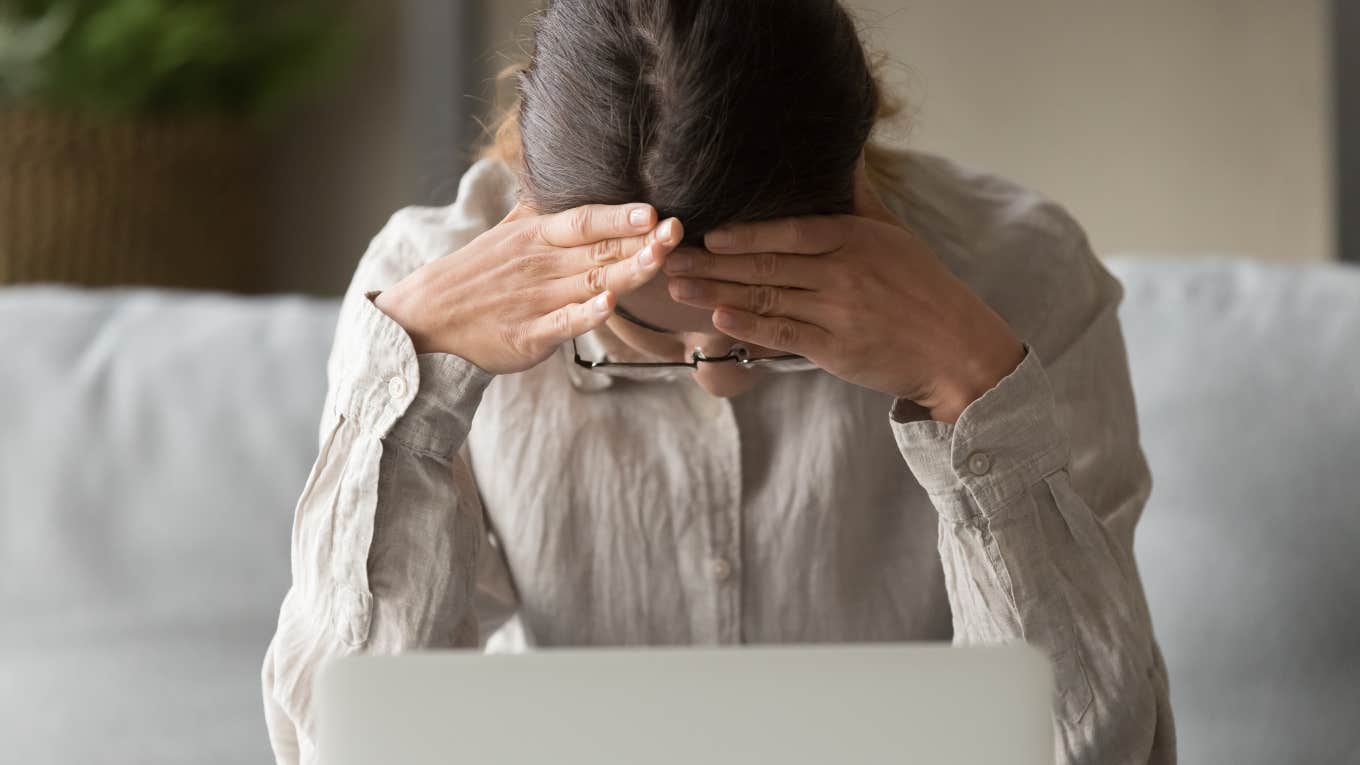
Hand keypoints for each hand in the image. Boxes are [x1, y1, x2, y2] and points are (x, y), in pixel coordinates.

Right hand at [376, 203, 682, 374]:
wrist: (429, 318)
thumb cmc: (477, 274)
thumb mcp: (506, 232)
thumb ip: (541, 209)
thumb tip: (562, 174)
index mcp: (537, 237)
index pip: (585, 220)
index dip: (620, 215)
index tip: (654, 209)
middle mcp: (541, 264)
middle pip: (598, 250)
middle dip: (640, 241)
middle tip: (677, 231)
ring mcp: (536, 300)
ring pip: (590, 283)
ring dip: (627, 272)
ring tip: (659, 261)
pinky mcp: (530, 334)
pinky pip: (562, 322)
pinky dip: (586, 314)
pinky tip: (610, 306)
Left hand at [664, 159, 1023, 422]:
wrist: (955, 350)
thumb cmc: (922, 288)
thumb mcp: (895, 234)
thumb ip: (860, 197)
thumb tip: (847, 152)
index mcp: (855, 239)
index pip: (791, 232)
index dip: (746, 233)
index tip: (707, 232)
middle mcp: (843, 274)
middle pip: (766, 265)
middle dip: (712, 262)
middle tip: (668, 257)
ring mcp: (837, 313)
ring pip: (766, 299)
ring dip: (716, 292)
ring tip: (677, 286)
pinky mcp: (833, 349)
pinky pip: (782, 335)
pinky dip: (748, 327)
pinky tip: (717, 319)